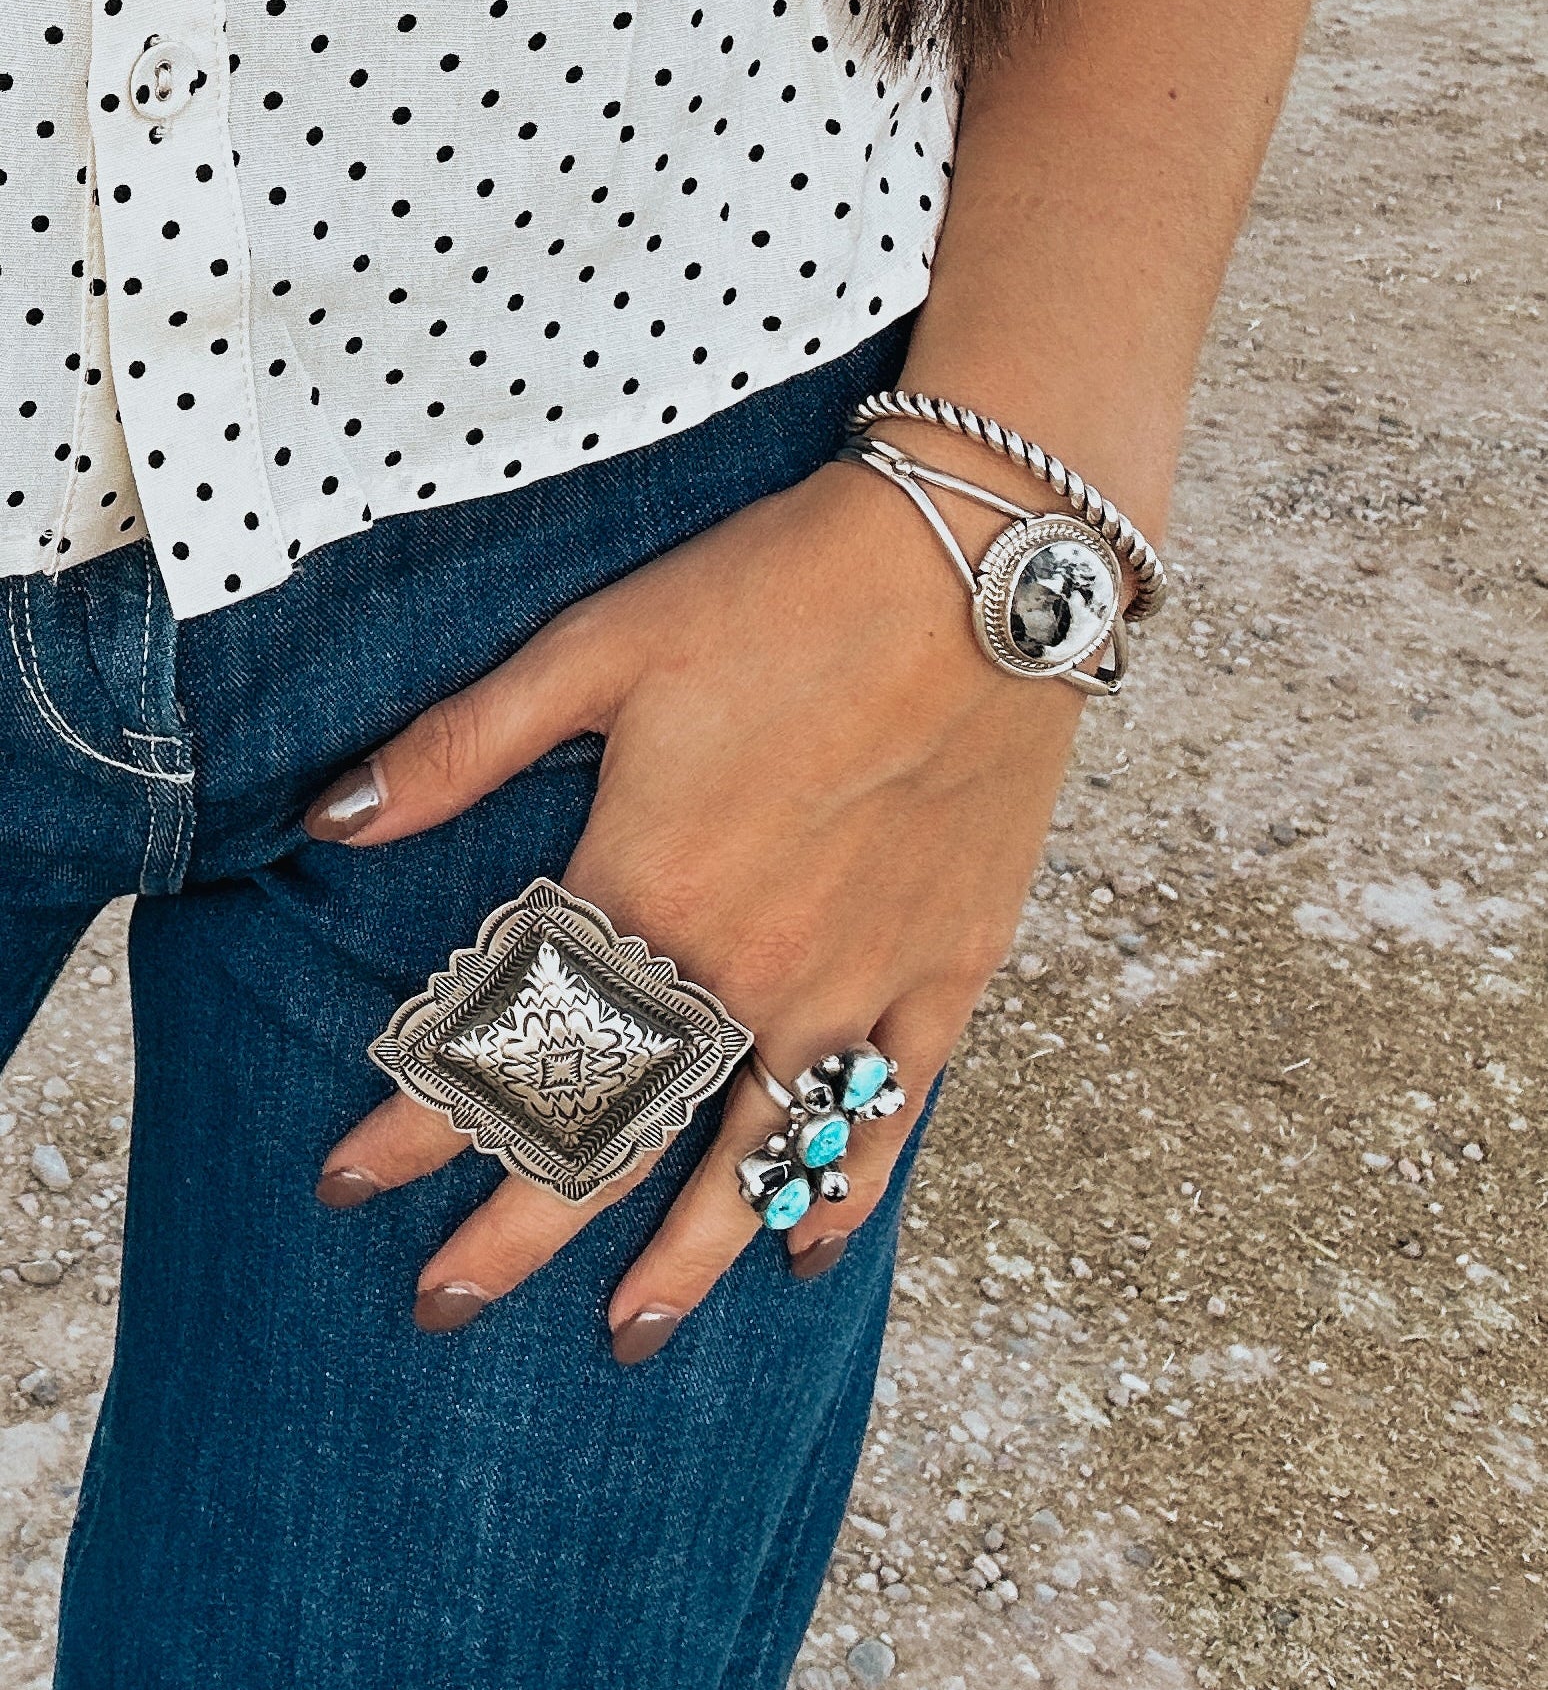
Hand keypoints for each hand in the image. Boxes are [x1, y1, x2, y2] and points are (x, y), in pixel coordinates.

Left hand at [307, 456, 1084, 1357]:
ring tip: (627, 1332)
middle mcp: (745, 966)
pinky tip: (807, 1247)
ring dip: (680, 1254)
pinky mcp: (947, 965)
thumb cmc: (778, 591)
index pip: (504, 1045)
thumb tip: (333, 818)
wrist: (978, 563)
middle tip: (446, 1304)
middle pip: (617, 1132)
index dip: (412, 1126)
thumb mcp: (598, 645)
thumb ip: (463, 746)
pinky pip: (889, 1108)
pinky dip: (843, 1186)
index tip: (347, 1181)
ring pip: (751, 1156)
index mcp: (645, 890)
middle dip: (516, 1227)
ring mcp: (855, 979)